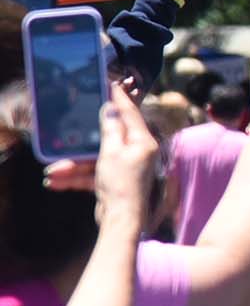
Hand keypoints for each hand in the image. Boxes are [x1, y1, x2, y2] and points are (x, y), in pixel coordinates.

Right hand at [42, 81, 159, 202]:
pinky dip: (76, 178)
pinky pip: (92, 175)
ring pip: (94, 159)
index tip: (109, 84)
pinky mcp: (113, 182)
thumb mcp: (112, 152)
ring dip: (72, 165)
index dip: (118, 99)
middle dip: (81, 143)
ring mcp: (125, 168)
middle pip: (106, 138)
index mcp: (142, 142)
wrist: (121, 221)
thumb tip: (111, 109)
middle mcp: (136, 153)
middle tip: (66, 129)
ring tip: (52, 170)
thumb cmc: (122, 183)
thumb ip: (110, 129)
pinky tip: (56, 181)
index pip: (130, 114)